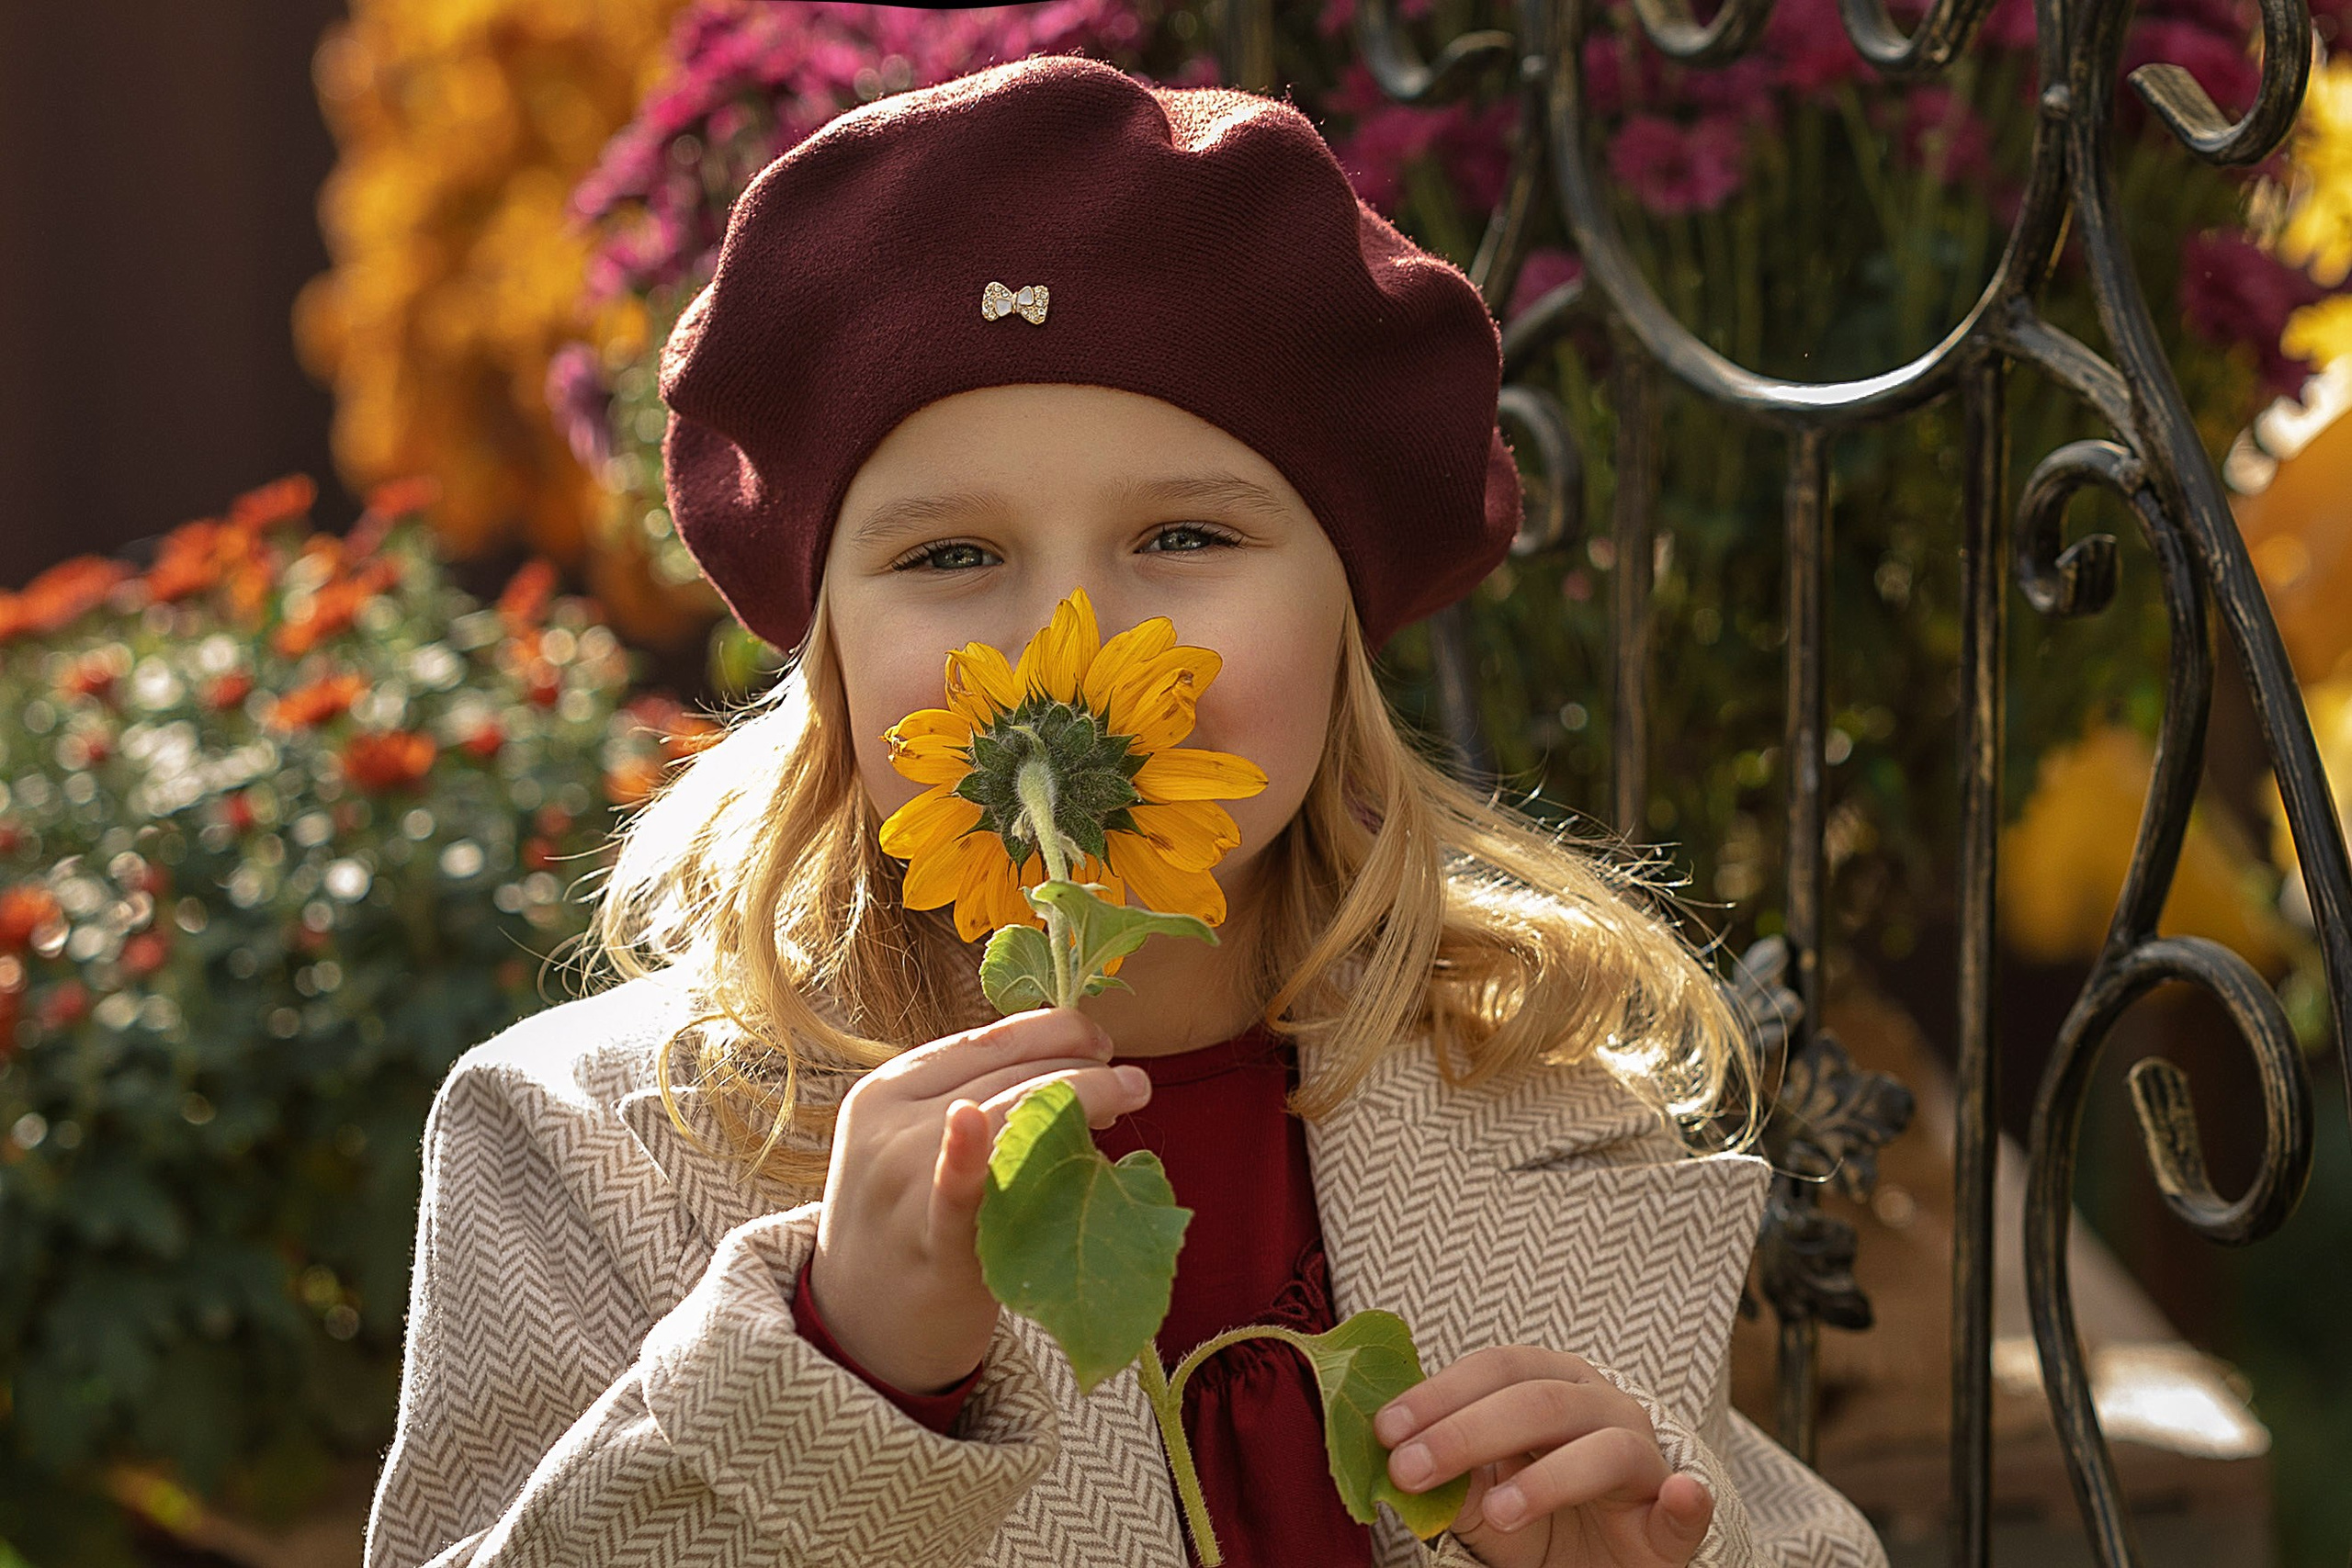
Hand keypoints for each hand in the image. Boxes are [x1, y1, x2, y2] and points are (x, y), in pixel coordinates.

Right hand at [809, 1006, 1149, 1393]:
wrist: (860, 1328)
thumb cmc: (911, 1226)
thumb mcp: (912, 1147)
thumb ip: (972, 1103)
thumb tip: (1073, 1066)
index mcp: (886, 1090)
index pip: (984, 1040)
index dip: (1052, 1030)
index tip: (1098, 1039)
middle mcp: (889, 1126)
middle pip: (1004, 1075)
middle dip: (1077, 1067)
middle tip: (1130, 1079)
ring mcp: (903, 1181)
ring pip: (1005, 1114)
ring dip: (1081, 1095)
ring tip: (1131, 1091)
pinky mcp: (928, 1240)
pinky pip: (957, 1189)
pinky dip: (972, 1155)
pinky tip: (992, 1129)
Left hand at [1374, 1345, 1713, 1567]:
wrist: (1601, 1560)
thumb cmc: (1534, 1513)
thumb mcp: (1479, 1494)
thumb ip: (1445, 1475)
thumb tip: (1392, 1461)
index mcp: (1550, 1382)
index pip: (1494, 1368)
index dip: (1438, 1394)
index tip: (1385, 1430)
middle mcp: (1600, 1405)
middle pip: (1537, 1401)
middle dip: (1465, 1433)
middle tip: (1408, 1470)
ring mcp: (1641, 1456)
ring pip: (1602, 1448)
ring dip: (1547, 1479)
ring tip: (1497, 1512)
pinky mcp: (1671, 1514)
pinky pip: (1683, 1503)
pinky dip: (1684, 1499)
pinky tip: (1678, 1495)